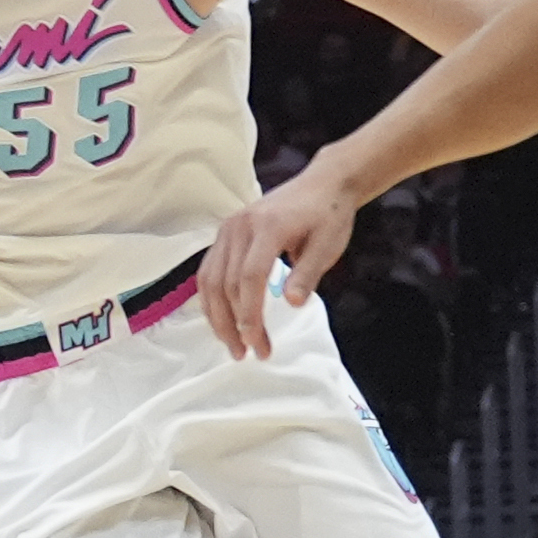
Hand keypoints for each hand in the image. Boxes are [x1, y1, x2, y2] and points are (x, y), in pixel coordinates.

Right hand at [202, 163, 359, 359]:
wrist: (323, 184)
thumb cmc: (328, 216)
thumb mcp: (328, 245)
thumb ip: (308, 274)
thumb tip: (291, 304)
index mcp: (267, 226)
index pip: (250, 277)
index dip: (251, 314)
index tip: (259, 344)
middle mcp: (240, 225)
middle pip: (226, 282)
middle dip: (235, 323)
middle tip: (248, 353)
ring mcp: (228, 228)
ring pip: (210, 279)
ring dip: (218, 316)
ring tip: (233, 344)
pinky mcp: (225, 233)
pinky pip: (209, 270)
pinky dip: (212, 299)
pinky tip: (223, 319)